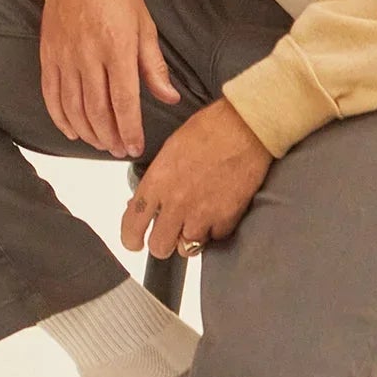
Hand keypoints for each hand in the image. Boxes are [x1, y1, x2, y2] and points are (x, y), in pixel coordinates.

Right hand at [40, 0, 179, 156]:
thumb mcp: (145, 27)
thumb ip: (154, 67)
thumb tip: (170, 97)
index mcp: (117, 48)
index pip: (123, 102)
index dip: (129, 130)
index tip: (135, 148)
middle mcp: (89, 56)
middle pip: (97, 111)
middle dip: (110, 137)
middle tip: (120, 150)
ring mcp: (64, 56)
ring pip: (73, 107)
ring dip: (88, 132)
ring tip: (102, 143)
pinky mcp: (47, 54)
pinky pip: (51, 94)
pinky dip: (60, 117)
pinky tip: (72, 131)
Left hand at [120, 98, 272, 260]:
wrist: (245, 128)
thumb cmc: (209, 130)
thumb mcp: (170, 151)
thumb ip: (156, 182)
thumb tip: (146, 203)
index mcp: (157, 183)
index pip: (132, 225)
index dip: (131, 238)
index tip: (135, 241)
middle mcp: (176, 203)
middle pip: (159, 247)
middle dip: (162, 243)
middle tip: (168, 233)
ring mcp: (202, 214)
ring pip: (187, 248)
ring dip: (189, 238)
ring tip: (196, 220)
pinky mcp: (227, 219)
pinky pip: (214, 238)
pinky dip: (215, 230)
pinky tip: (217, 211)